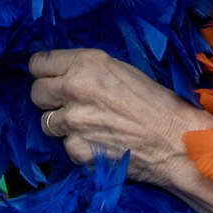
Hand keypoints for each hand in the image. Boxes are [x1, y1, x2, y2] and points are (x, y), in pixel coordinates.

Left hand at [27, 48, 212, 186]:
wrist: (176, 141)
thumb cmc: (157, 103)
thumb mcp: (122, 71)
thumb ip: (88, 70)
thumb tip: (62, 75)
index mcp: (87, 63)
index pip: (38, 64)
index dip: (44, 73)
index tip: (50, 79)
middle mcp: (74, 88)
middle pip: (36, 93)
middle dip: (50, 99)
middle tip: (70, 105)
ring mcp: (72, 121)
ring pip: (47, 122)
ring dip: (63, 125)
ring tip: (91, 126)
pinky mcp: (76, 149)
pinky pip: (65, 146)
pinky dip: (79, 146)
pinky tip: (101, 144)